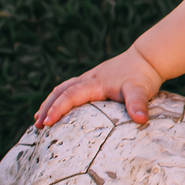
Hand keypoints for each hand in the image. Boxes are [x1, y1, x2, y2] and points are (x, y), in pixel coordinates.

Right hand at [34, 45, 163, 127]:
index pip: (70, 96)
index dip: (57, 109)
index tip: (47, 122)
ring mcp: (89, 79)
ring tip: (39, 120)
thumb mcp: (141, 91)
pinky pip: (70, 89)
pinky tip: (57, 107)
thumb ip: (138, 105)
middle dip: (47, 108)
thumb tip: (140, 120)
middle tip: (38, 126)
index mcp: (94, 83)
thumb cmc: (142, 76)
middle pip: (61, 92)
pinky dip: (60, 98)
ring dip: (50, 103)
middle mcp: (88, 80)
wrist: (147, 59)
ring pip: (63, 89)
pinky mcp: (94, 80)